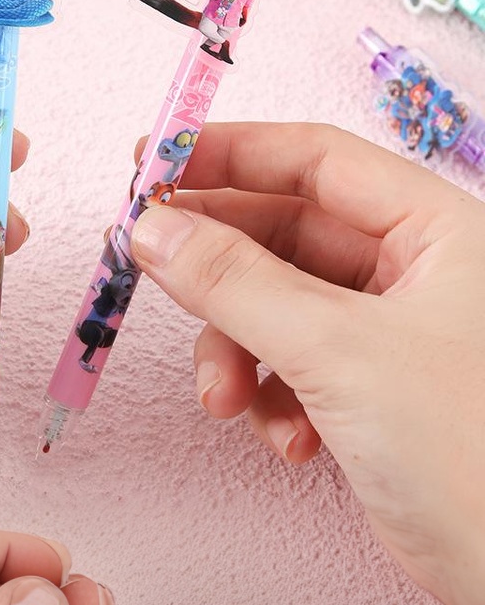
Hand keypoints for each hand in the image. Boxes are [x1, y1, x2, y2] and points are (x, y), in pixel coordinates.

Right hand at [130, 122, 484, 604]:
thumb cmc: (473, 452)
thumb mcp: (339, 349)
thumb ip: (236, 282)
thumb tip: (155, 230)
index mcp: (433, 229)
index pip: (314, 159)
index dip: (230, 152)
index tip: (157, 159)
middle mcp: (412, 269)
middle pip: (284, 233)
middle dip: (217, 265)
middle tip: (151, 263)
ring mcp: (387, 329)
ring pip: (275, 304)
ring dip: (237, 348)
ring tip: (225, 397)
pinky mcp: (368, 385)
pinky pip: (290, 362)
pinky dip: (270, 395)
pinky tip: (287, 438)